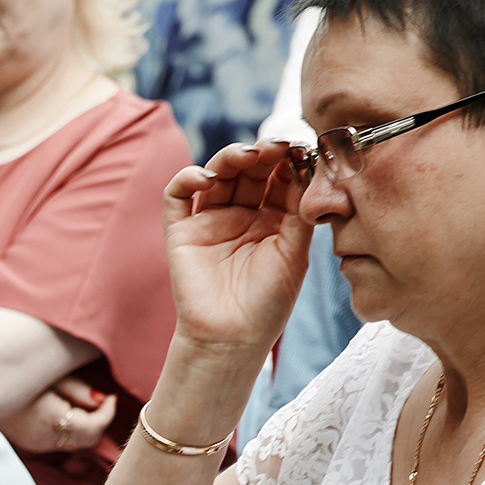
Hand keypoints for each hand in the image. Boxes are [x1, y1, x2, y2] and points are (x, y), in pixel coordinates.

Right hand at [2, 375, 117, 454]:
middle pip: (86, 441)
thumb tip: (101, 401)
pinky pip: (59, 441)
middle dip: (98, 422)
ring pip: (74, 443)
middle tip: (101, 400)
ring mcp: (35, 444)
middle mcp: (43, 439)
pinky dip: (69, 429)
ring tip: (80, 402)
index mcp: (49, 420)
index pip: (92, 429)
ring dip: (84, 426)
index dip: (107, 414)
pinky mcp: (29, 444)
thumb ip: (79, 390)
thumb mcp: (51, 374)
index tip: (111, 397)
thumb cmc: (15, 371)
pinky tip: (63, 410)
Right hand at [163, 140, 314, 355]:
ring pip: (216, 175)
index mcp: (272, 220)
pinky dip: (187, 178)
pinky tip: (206, 177)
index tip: (300, 147)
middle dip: (262, 154)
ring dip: (230, 158)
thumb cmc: (268, 303)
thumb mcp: (295, 252)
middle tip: (275, 146)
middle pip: (249, 171)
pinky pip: (177, 196)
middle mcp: (240, 216)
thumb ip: (298, 209)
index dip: (288, 160)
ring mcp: (209, 222)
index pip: (278, 178)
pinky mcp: (181, 232)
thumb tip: (307, 165)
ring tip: (247, 155)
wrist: (232, 339)